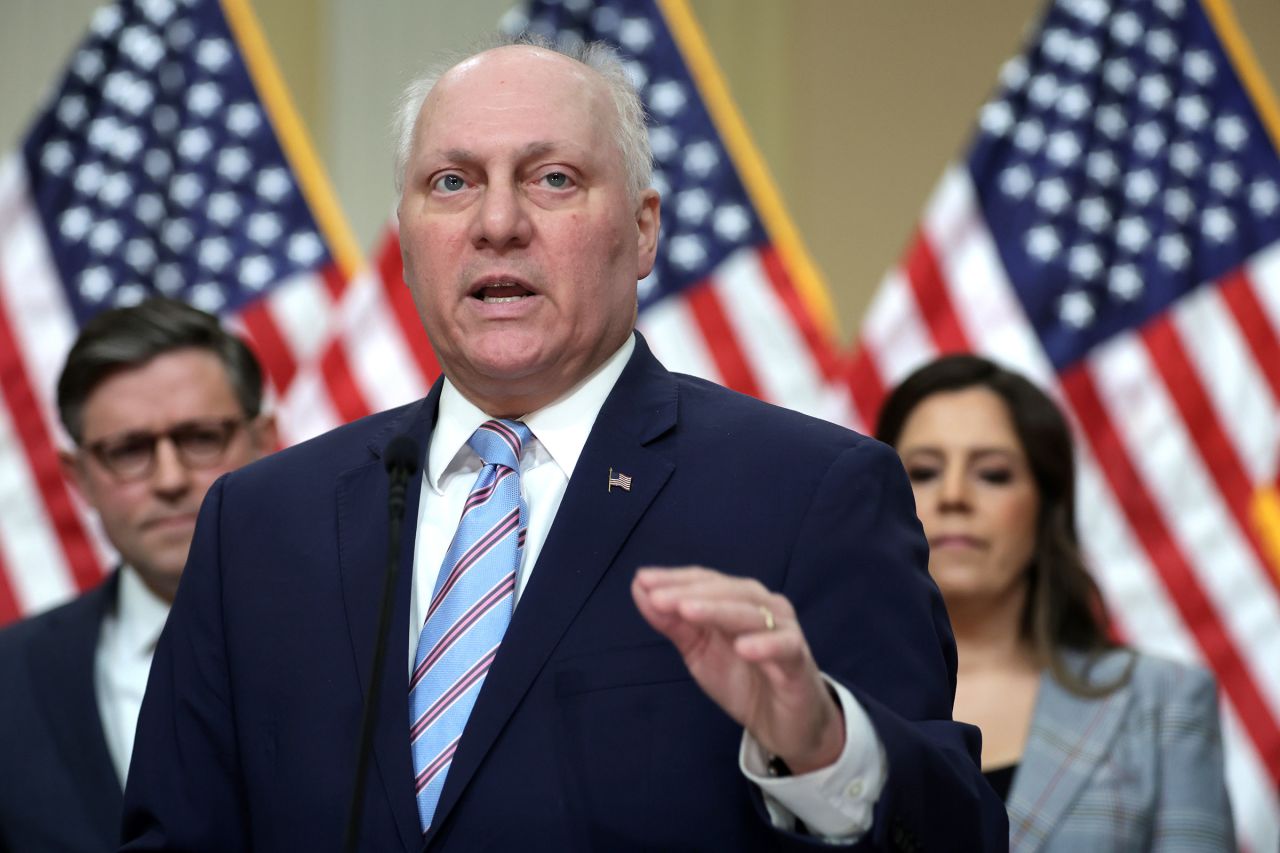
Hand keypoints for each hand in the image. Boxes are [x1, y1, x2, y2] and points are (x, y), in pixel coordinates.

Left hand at [631, 566, 844, 773]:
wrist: (784, 725)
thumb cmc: (743, 680)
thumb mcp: (699, 652)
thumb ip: (673, 622)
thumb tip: (640, 589)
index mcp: (737, 600)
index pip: (705, 581)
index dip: (675, 579)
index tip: (642, 580)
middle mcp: (763, 606)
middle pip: (727, 591)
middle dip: (690, 593)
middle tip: (658, 598)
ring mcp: (784, 630)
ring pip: (750, 614)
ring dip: (718, 611)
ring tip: (687, 612)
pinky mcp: (798, 659)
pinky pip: (784, 646)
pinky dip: (765, 645)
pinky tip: (743, 647)